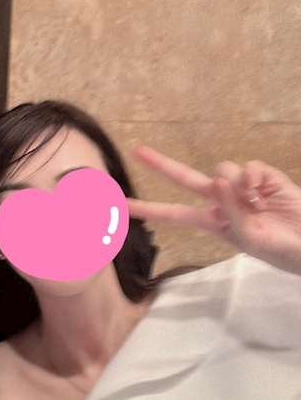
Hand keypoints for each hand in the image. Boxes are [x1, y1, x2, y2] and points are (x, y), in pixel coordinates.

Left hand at [127, 145, 300, 274]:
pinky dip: (253, 178)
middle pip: (184, 178)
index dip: (147, 209)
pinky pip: (247, 166)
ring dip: (235, 186)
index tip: (120, 206)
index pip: (171, 214)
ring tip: (255, 206)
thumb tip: (218, 180)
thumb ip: (230, 211)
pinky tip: (263, 193)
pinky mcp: (262, 176)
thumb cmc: (279, 249)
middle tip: (137, 150)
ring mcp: (240, 187)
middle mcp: (219, 201)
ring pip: (221, 169)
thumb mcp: (247, 239)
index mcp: (210, 222)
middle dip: (160, 164)